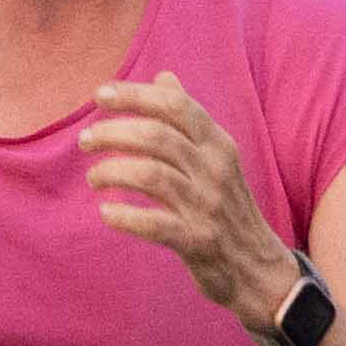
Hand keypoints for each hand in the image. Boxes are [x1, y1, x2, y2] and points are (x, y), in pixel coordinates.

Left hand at [80, 77, 294, 323]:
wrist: (260, 269)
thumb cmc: (228, 207)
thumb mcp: (218, 158)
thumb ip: (190, 118)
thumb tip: (164, 77)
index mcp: (219, 145)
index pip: (175, 106)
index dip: (134, 95)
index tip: (100, 95)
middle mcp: (216, 171)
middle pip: (157, 136)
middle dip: (112, 132)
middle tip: (85, 140)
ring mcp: (207, 207)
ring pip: (150, 175)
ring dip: (111, 172)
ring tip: (93, 178)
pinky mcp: (197, 242)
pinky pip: (153, 223)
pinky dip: (123, 216)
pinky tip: (107, 214)